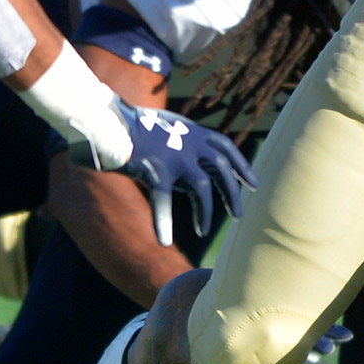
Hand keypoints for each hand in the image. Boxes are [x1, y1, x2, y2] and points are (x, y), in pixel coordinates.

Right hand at [72, 99, 255, 246]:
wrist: (110, 122)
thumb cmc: (137, 129)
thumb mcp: (169, 130)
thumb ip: (186, 147)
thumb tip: (199, 176)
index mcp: (194, 132)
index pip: (227, 148)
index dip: (242, 166)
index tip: (253, 184)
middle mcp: (190, 143)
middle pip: (222, 170)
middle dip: (231, 193)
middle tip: (237, 215)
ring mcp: (175, 156)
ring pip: (201, 188)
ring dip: (205, 211)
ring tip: (204, 230)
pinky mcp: (156, 170)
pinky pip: (163, 202)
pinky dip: (163, 222)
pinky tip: (164, 240)